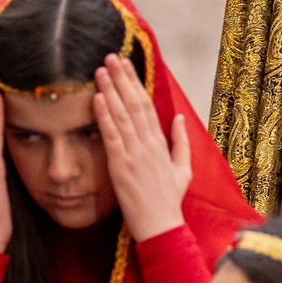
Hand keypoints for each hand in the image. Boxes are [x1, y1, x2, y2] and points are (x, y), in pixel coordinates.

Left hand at [93, 53, 191, 242]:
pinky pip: (111, 136)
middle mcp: (148, 144)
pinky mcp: (121, 166)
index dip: (135, 82)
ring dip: (110, 90)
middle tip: (110, 57)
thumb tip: (179, 117)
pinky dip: (104, 116)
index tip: (126, 64)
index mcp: (160, 143)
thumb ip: (180, 142)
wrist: (161, 226)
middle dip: (121, 78)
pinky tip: (98, 99)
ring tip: (100, 70)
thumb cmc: (169, 200)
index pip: (146, 105)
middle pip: (134, 103)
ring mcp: (134, 154)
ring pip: (122, 115)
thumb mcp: (183, 169)